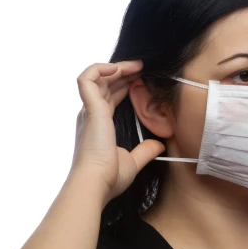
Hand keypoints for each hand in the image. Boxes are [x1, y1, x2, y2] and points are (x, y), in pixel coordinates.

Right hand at [71, 60, 164, 202]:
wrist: (96, 184)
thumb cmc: (109, 177)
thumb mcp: (133, 162)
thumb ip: (145, 151)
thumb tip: (159, 145)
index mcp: (99, 125)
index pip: (110, 96)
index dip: (125, 85)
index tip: (142, 79)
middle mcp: (91, 115)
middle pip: (105, 83)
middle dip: (123, 72)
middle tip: (143, 67)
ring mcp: (89, 110)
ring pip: (97, 76)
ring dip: (115, 66)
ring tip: (135, 65)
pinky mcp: (90, 109)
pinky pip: (88, 78)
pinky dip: (101, 68)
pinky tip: (119, 69)